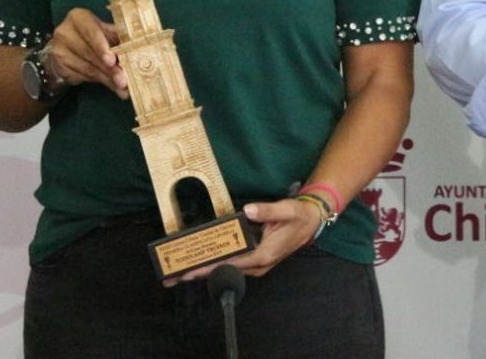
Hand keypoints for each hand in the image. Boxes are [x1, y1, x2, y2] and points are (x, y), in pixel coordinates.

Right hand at [47, 8, 126, 97]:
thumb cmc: (92, 36)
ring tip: (122, 86)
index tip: (112, 61)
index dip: (102, 47)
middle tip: (124, 80)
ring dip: (107, 78)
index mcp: (78, 17)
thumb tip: (137, 48)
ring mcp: (59, 50)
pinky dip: (98, 82)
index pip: (91, 31)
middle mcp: (65, 32)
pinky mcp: (58, 67)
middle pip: (90, 53)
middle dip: (109, 69)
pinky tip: (111, 85)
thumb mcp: (104, 31)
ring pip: (87, 67)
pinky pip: (82, 76)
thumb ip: (116, 37)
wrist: (66, 49)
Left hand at [171, 197, 322, 284]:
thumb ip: (267, 210)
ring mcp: (256, 264)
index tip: (191, 272)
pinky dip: (215, 264)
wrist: (311, 221)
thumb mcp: (286, 209)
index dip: (210, 268)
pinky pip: (232, 264)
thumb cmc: (299, 216)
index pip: (232, 264)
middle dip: (200, 274)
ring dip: (205, 271)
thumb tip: (247, 210)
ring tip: (180, 272)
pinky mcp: (254, 260)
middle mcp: (258, 265)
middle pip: (225, 271)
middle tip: (174, 276)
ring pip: (226, 270)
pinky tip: (200, 262)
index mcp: (264, 255)